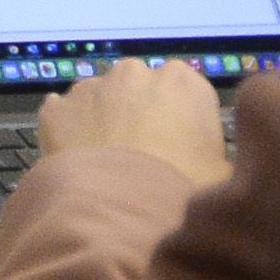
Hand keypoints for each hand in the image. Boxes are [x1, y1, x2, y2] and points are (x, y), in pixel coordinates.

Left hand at [36, 59, 227, 188]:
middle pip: (139, 90)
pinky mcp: (55, 108)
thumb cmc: (182, 188)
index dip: (184, 121)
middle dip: (141, 114)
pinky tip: (80, 163)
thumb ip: (216, 154)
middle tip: (147, 156)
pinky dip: (70, 134)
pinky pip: (64, 117)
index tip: (184, 146)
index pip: (186, 92)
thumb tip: (212, 163)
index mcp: (183, 82)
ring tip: (111, 165)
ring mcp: (90, 86)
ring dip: (104, 122)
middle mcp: (134, 73)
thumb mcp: (225, 175)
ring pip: (100, 100)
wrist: (121, 207)